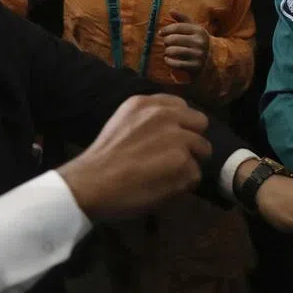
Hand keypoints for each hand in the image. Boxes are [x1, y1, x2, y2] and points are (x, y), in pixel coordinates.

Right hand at [58, 95, 210, 220]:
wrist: (91, 184)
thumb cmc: (103, 159)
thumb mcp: (122, 122)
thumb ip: (149, 119)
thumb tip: (174, 127)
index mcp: (148, 103)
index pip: (183, 107)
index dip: (181, 125)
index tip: (172, 138)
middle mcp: (167, 116)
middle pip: (200, 123)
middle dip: (192, 140)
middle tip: (176, 158)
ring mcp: (178, 138)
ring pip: (201, 150)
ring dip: (188, 164)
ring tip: (166, 176)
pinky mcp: (184, 163)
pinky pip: (195, 175)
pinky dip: (183, 185)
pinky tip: (163, 188)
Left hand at [160, 11, 209, 72]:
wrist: (210, 60)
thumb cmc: (197, 41)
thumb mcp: (193, 29)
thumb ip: (182, 19)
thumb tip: (171, 10)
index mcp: (198, 30)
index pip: (177, 27)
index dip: (166, 29)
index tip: (160, 33)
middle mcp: (199, 42)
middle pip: (173, 39)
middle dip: (166, 41)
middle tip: (166, 43)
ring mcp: (198, 55)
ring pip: (173, 51)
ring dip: (167, 52)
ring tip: (168, 51)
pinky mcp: (195, 66)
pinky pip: (175, 64)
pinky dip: (168, 61)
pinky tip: (168, 59)